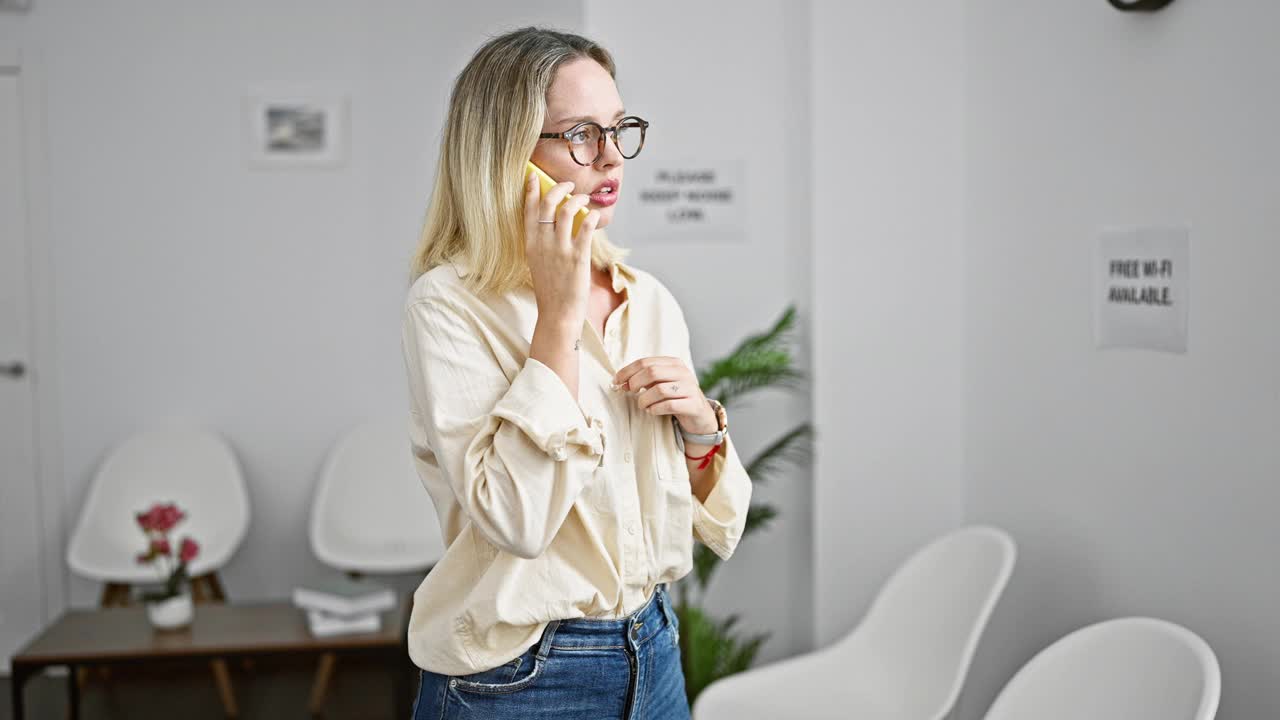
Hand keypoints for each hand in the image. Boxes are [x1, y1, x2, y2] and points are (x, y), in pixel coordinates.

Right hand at [523, 171, 600, 329]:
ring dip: (578, 199)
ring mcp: (560, 250)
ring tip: (584, 198)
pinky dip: (592, 217)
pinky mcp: (578, 258)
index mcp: (530, 244)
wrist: (557, 314)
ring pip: (567, 210)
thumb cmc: (550, 289)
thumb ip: (543, 242)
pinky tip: (595, 215)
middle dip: (559, 188)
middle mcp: (543, 244)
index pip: (528, 210)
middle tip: (569, 186)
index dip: (530, 190)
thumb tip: (557, 222)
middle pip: (547, 203)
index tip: (534, 176)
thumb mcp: (538, 263)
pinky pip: (586, 229)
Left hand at [613, 357, 717, 433]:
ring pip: (659, 390)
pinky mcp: (693, 405)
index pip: (645, 362)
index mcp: (674, 363)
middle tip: (630, 392)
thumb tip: (620, 382)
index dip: (627, 371)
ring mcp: (690, 388)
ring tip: (643, 405)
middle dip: (635, 383)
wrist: (700, 415)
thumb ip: (643, 379)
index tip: (616, 381)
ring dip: (644, 400)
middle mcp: (683, 373)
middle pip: (652, 372)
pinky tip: (652, 411)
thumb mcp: (661, 384)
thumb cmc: (675, 398)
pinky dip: (655, 409)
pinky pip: (669, 405)